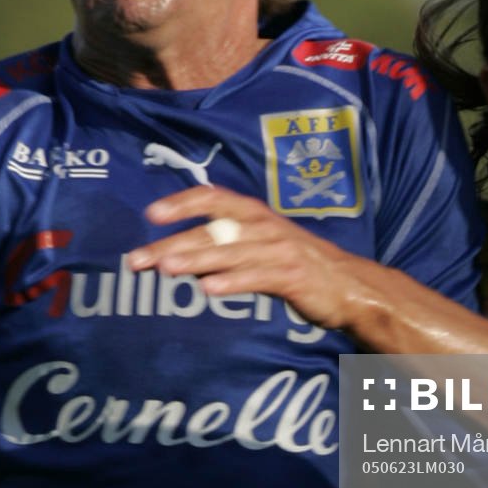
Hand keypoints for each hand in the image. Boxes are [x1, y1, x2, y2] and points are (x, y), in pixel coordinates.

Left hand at [128, 186, 359, 329]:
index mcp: (256, 215)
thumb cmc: (299, 265)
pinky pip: (258, 278)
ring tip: (165, 269)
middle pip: (213, 231)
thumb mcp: (261, 247)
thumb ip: (225, 247)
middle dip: (172, 244)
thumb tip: (178, 254)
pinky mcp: (293, 276)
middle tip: (137, 260)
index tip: (151, 214)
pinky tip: (208, 290)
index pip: (214, 198)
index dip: (182, 203)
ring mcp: (280, 250)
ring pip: (231, 252)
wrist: (350, 286)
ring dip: (196, 259)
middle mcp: (266, 226)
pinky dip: (232, 282)